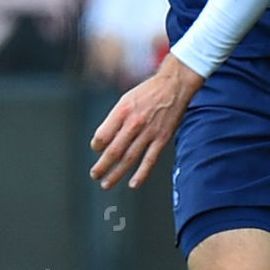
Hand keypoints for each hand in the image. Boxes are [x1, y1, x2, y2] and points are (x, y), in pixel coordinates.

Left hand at [89, 53, 203, 190]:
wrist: (174, 85)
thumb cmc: (148, 92)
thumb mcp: (126, 99)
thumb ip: (115, 119)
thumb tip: (103, 139)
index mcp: (122, 111)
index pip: (102, 136)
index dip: (96, 145)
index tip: (97, 149)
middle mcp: (134, 123)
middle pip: (113, 151)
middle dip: (102, 166)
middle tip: (95, 174)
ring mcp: (149, 132)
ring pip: (129, 158)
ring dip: (116, 173)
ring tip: (106, 183)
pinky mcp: (162, 138)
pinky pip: (150, 159)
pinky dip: (141, 173)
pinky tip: (133, 184)